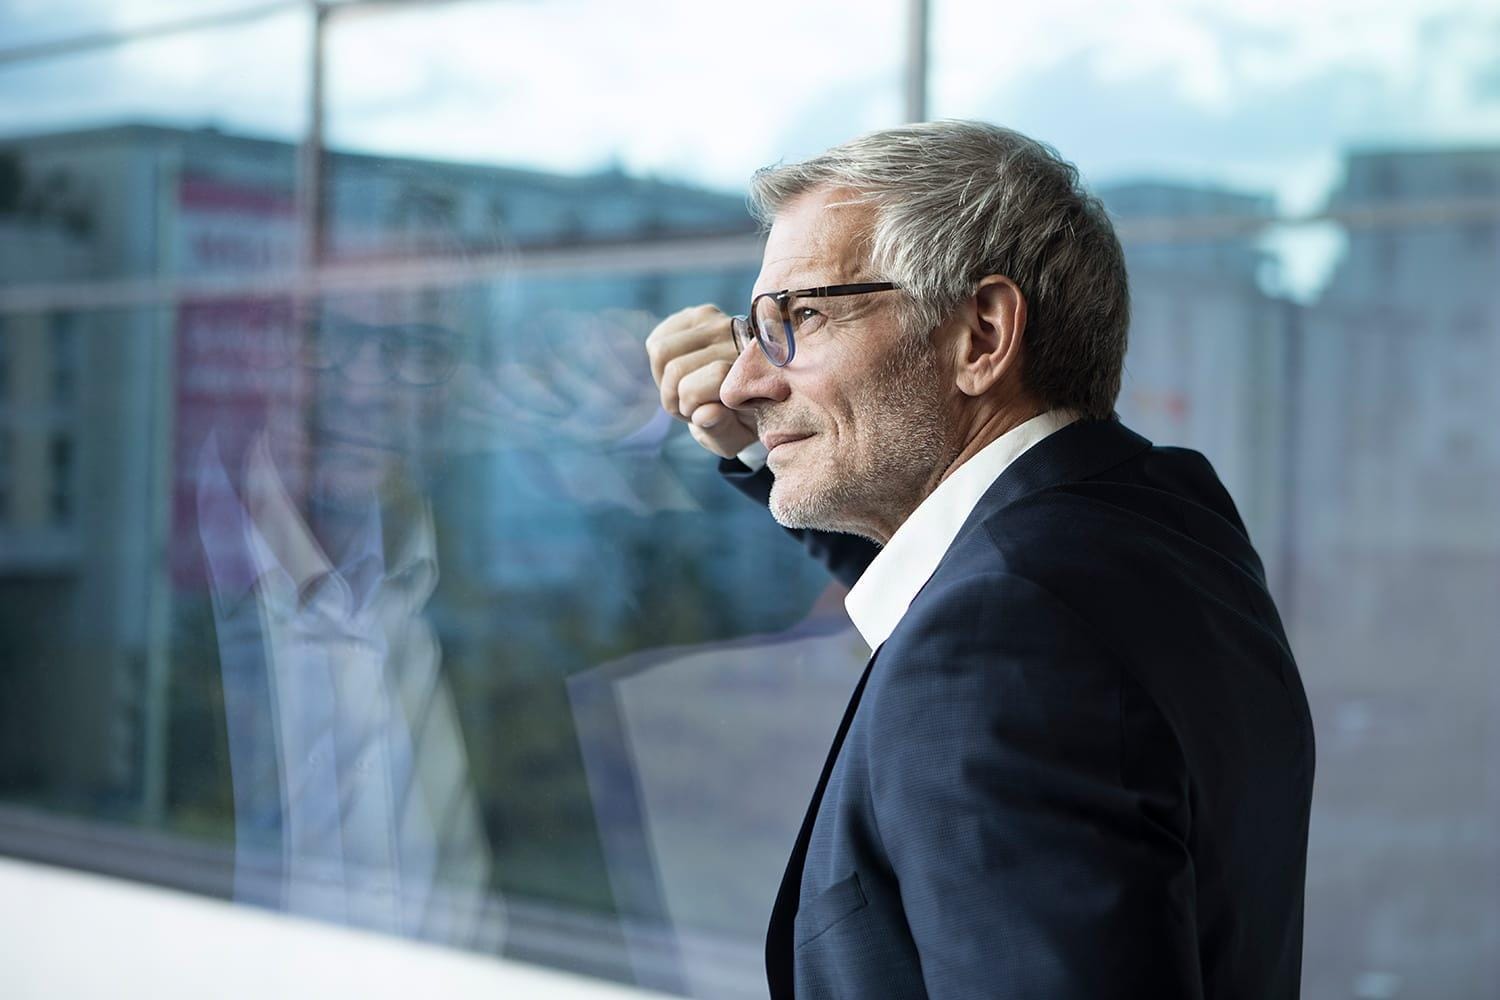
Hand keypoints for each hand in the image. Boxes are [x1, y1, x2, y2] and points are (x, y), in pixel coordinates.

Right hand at [645, 304, 756, 458]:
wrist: (751, 390)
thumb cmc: (741, 420)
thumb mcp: (735, 437)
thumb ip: (720, 429)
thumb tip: (706, 413)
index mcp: (756, 367)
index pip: (710, 377)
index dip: (691, 407)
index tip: (702, 415)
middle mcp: (740, 335)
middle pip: (676, 369)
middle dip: (674, 397)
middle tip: (689, 406)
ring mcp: (719, 320)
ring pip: (661, 351)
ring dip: (664, 379)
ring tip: (684, 389)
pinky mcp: (699, 314)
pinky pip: (657, 339)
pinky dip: (659, 363)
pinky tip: (681, 371)